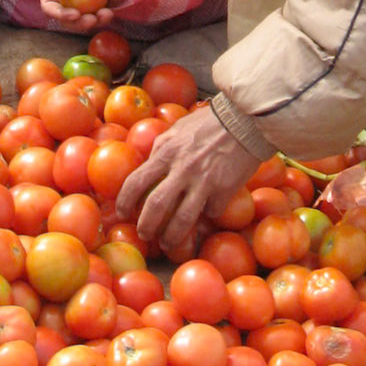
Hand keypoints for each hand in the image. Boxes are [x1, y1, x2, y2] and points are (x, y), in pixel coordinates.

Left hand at [117, 103, 259, 256]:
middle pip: (155, 206)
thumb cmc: (208, 123)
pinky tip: (207, 213)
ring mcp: (204, 182)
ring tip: (168, 244)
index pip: (136, 181)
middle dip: (146, 226)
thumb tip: (148, 165)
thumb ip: (161, 149)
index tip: (122, 213)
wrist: (244, 121)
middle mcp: (181, 169)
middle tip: (145, 235)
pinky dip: (208, 215)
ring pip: (182, 220)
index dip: (125, 200)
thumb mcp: (176, 130)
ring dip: (172, 237)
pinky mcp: (224, 191)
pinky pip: (212, 212)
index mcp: (166, 152)